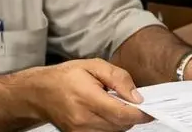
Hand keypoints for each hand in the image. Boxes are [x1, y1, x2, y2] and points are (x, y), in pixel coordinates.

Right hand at [28, 58, 153, 130]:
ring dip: (121, 120)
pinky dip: (111, 125)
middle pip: (120, 125)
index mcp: (87, 98)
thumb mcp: (93, 65)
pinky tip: (107, 112)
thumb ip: (118, 78)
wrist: (40, 92)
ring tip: (115, 104)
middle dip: (132, 115)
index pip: (122, 114)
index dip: (141, 114)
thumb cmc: (65, 76)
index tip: (151, 109)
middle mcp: (83, 119)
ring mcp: (80, 131)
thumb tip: (136, 96)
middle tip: (133, 102)